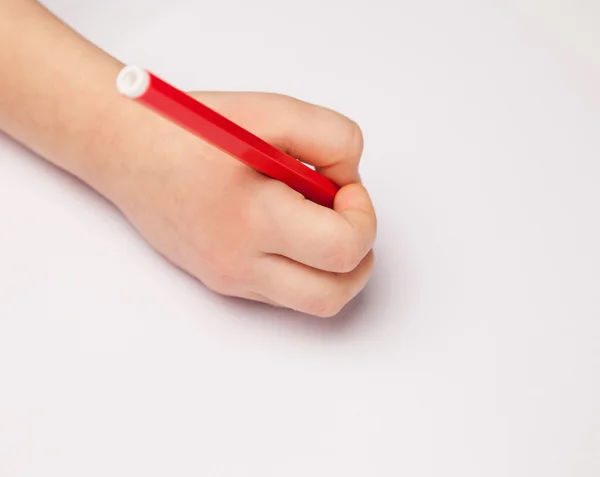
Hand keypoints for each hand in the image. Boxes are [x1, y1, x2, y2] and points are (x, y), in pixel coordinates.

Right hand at [105, 92, 376, 316]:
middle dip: (358, 255)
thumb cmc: (189, 128)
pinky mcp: (222, 282)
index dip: (362, 217)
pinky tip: (286, 226)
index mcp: (252, 218)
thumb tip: (349, 182)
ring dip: (333, 266)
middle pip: (333, 296)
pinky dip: (304, 266)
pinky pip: (284, 292)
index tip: (344, 187)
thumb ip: (333, 139)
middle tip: (343, 214)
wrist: (124, 150)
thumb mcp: (272, 112)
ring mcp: (230, 279)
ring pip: (312, 302)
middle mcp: (239, 263)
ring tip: (315, 219)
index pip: (342, 250)